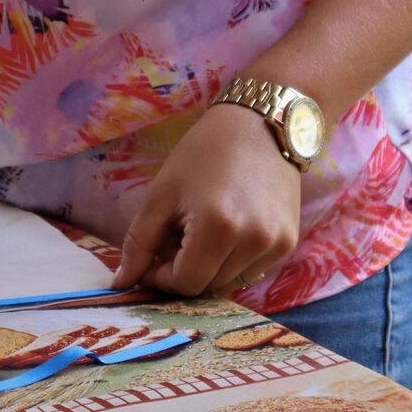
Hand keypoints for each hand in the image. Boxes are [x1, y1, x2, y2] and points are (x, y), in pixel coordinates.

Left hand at [113, 104, 303, 297]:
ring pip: (230, 283)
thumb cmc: (203, 153)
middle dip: (182, 272)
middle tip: (172, 240)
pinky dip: (231, 262)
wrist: (259, 123)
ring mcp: (276, 244)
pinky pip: (251, 271)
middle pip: (208, 287)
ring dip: (207, 270)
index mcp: (218, 228)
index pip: (185, 283)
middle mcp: (254, 241)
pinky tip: (225, 231)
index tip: (149, 260)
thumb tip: (122, 283)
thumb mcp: (161, 194)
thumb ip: (138, 243)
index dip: (160, 278)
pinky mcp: (289, 242)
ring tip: (198, 232)